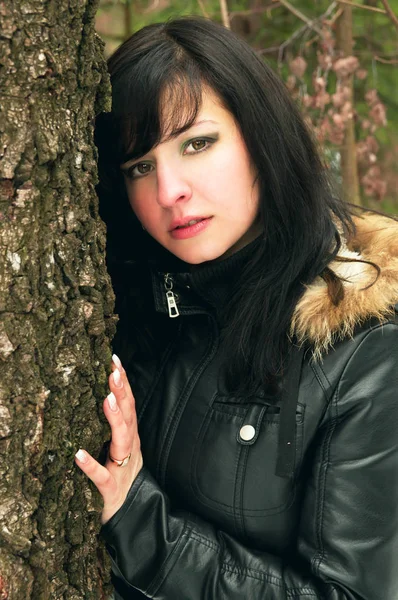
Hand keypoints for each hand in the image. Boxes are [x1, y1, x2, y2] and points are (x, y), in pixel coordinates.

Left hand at [75, 354, 142, 523]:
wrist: (134, 516)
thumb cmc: (122, 478)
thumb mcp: (121, 448)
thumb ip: (115, 425)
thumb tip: (103, 395)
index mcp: (130, 437)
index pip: (129, 404)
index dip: (124, 382)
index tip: (114, 360)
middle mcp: (129, 448)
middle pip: (129, 415)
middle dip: (122, 392)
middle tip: (113, 371)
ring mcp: (122, 467)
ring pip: (121, 440)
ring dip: (115, 419)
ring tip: (107, 399)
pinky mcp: (110, 490)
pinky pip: (101, 477)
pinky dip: (91, 466)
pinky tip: (79, 455)